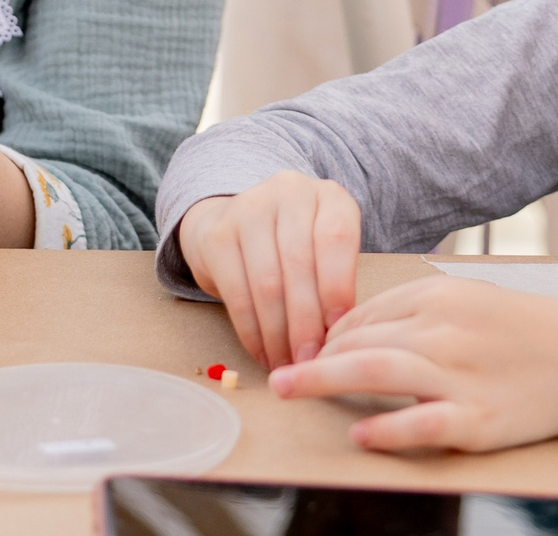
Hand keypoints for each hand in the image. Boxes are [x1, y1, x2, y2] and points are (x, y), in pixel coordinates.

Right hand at [176, 172, 361, 369]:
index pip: (336, 239)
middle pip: (299, 265)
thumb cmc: (294, 249)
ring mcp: (249, 207)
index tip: (339, 330)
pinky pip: (237, 292)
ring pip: (268, 283)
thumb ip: (334, 285)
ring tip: (287, 365)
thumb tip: (339, 342)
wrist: (235, 223)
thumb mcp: (325, 254)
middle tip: (310, 362)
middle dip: (306, 323)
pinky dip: (251, 331)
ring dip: (278, 334)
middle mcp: (289, 191)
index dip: (338, 287)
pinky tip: (262, 353)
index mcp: (329, 196)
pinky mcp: (218, 233)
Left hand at [267, 278, 557, 452]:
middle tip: (278, 377)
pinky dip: (389, 428)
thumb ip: (410, 310)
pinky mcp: (479, 420)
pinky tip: (361, 434)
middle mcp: (445, 332)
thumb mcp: (463, 300)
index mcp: (438, 297)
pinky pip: (425, 423)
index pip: (364, 316)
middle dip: (314, 359)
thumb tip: (350, 331)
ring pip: (381, 373)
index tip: (307, 355)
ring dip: (327, 382)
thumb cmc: (518, 329)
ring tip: (291, 390)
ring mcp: (461, 376)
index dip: (328, 338)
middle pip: (363, 342)